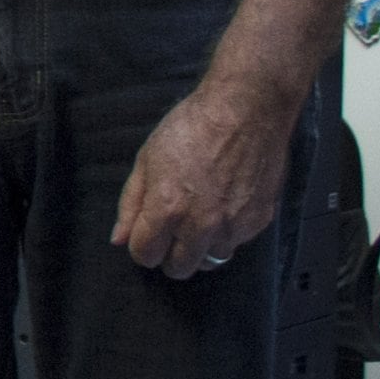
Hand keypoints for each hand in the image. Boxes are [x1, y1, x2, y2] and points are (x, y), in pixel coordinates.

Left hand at [113, 78, 290, 278]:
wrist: (246, 110)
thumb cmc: (192, 128)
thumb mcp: (147, 160)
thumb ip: (131, 204)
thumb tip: (119, 239)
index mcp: (167, 209)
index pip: (145, 255)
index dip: (141, 247)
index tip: (146, 235)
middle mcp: (202, 224)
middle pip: (179, 268)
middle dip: (169, 255)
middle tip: (171, 234)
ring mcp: (234, 225)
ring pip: (211, 260)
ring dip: (201, 248)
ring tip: (199, 220)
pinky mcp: (260, 220)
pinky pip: (238, 243)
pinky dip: (228, 234)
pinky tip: (223, 208)